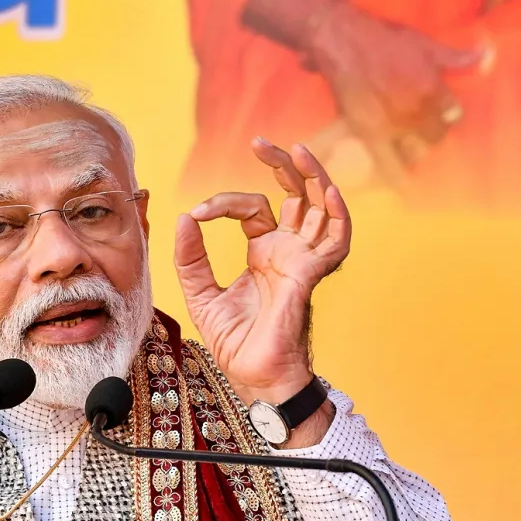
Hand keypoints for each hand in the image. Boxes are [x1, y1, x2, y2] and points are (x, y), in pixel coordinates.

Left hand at [174, 139, 349, 410]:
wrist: (254, 377)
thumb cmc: (236, 341)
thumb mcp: (201, 293)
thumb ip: (191, 258)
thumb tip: (183, 218)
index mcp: (265, 253)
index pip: (252, 208)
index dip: (224, 203)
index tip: (197, 213)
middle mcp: (288, 251)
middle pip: (295, 195)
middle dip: (282, 166)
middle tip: (262, 142)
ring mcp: (303, 261)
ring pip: (320, 208)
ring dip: (313, 177)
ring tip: (298, 150)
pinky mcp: (308, 276)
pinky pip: (335, 241)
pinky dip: (336, 216)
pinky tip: (325, 192)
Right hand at [306, 0, 482, 182]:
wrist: (343, 44)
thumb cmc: (382, 39)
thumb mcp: (423, 44)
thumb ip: (454, 57)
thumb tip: (484, 57)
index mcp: (434, 89)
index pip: (452, 114)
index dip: (445, 114)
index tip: (438, 114)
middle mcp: (417, 111)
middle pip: (435, 136)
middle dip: (430, 134)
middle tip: (419, 130)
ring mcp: (393, 125)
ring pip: (415, 153)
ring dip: (414, 154)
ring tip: (409, 153)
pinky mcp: (369, 135)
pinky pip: (389, 165)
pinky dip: (399, 180)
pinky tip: (406, 191)